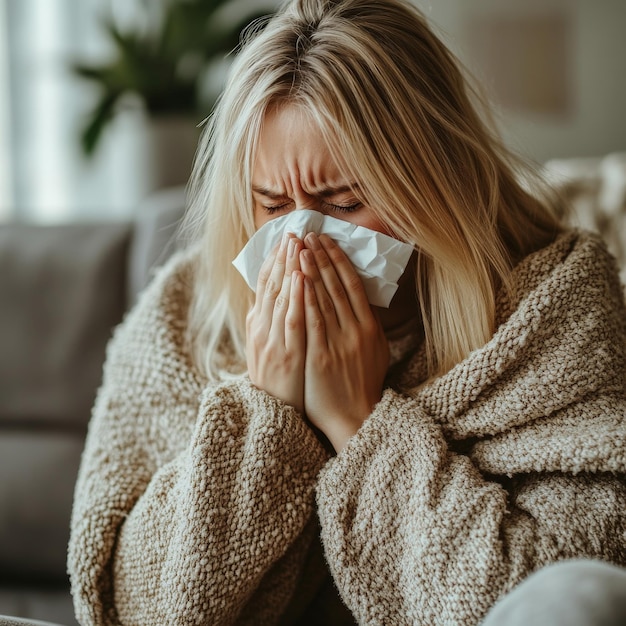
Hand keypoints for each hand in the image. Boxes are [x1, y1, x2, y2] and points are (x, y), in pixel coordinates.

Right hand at [246, 234, 305, 413]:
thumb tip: (266, 300)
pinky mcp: (286, 355)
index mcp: (258, 327)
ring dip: (288, 268)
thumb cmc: (277, 383)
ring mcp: (272, 342)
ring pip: (280, 297)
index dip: (274, 261)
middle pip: (271, 286)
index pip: (265, 286)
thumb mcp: (265, 351)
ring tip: (297, 243)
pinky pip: (291, 320)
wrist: (275, 416)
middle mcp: (261, 330)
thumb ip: (266, 325)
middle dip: (282, 257)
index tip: (284, 239)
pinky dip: (295, 297)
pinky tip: (300, 277)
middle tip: (293, 231)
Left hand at [300, 233, 388, 450]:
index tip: (326, 241)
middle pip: (338, 285)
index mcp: (370, 327)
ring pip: (325, 298)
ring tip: (300, 247)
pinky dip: (306, 297)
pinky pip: (313, 321)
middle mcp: (356, 330)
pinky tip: (298, 279)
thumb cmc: (362, 385)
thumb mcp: (373, 351)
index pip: (353, 284)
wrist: (357, 417)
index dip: (338, 260)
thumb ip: (365, 325)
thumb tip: (358, 301)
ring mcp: (340, 341)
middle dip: (322, 257)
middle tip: (309, 234)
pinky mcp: (322, 355)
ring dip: (312, 270)